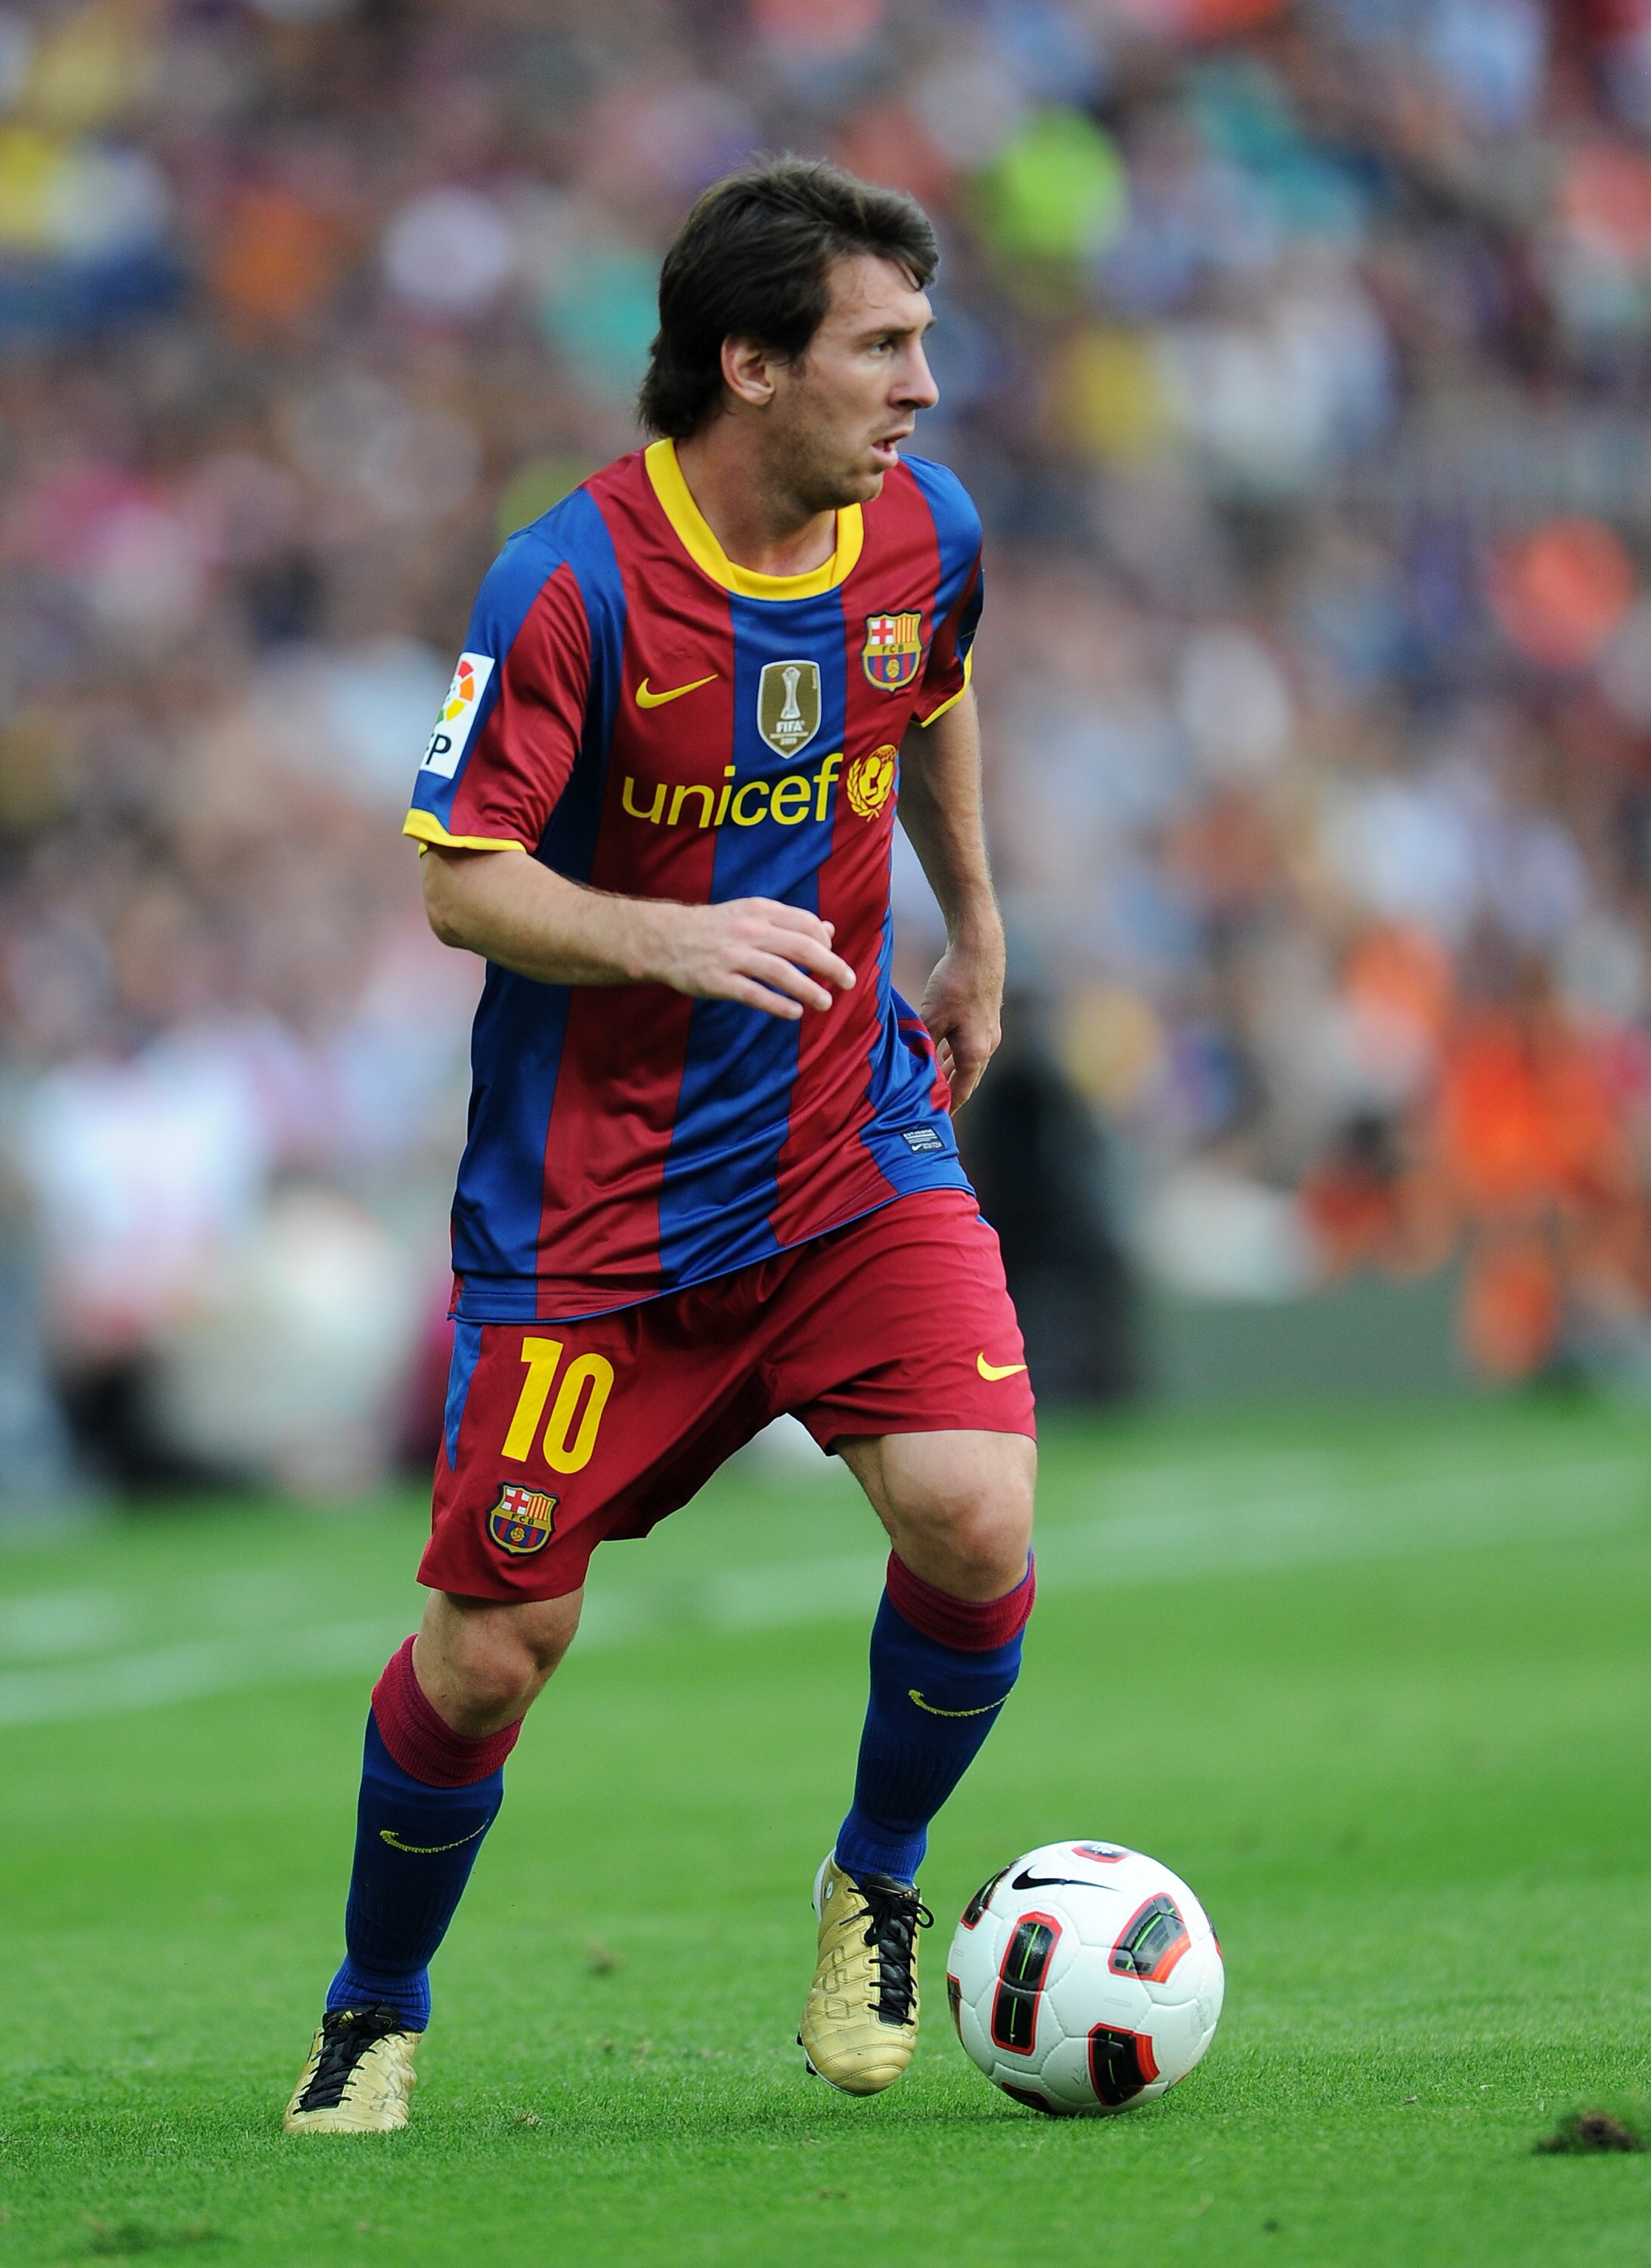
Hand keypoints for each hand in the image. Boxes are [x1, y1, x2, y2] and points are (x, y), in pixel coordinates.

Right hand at [647, 896, 855, 1019]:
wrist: (664, 938)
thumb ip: (789, 921)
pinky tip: (795, 1013)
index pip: (806, 924)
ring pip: (781, 973)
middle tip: (849, 982)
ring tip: (826, 1002)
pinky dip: (778, 1004)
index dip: (826, 943)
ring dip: (809, 988)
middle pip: (801, 948)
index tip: (832, 958)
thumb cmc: (713, 927)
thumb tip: (829, 930)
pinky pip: (754, 994)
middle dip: (830, 966)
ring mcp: (733, 957)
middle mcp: (750, 931)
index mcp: (760, 911)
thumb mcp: (751, 913)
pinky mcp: (718, 981)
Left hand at [919, 929, 1004, 1109]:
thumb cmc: (956, 983)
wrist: (978, 949)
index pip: (961, 1091)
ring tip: (930, 1084)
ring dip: (950, 1073)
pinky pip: (969, 1045)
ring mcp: (990, 1031)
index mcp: (976, 1052)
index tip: (933, 1120)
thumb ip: (923, 1046)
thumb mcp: (931, 1018)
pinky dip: (954, 1055)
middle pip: (966, 1079)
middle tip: (929, 1106)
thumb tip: (911, 1068)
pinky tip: (938, 1053)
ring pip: (967, 1061)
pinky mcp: (986, 1017)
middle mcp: (988, 1045)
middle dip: (948, 1093)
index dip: (946, 1107)